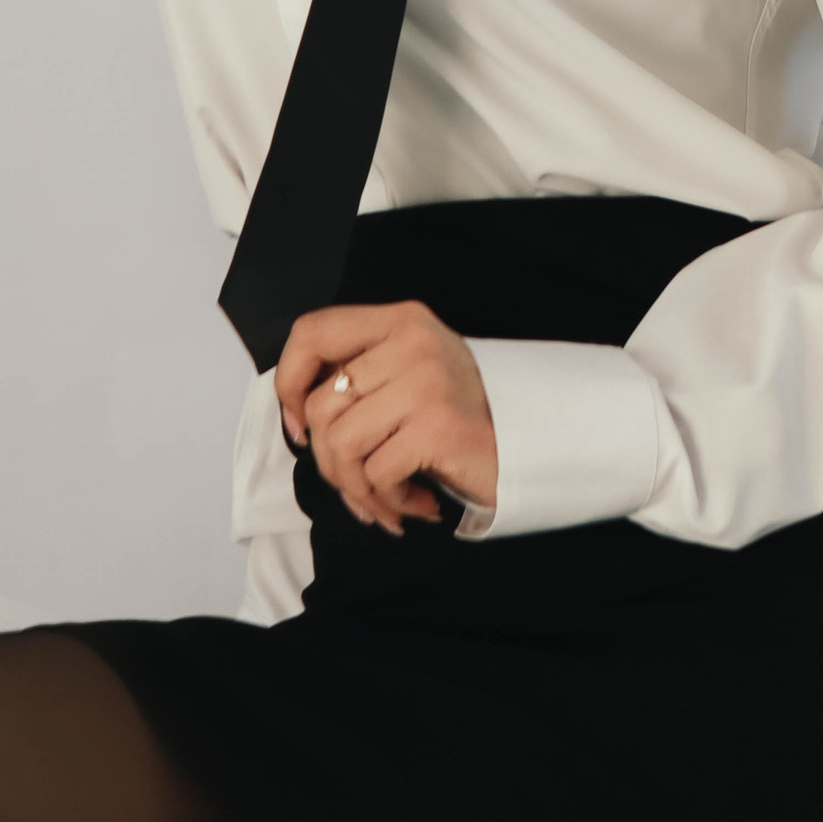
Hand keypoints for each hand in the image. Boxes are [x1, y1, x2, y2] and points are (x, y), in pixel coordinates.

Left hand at [273, 300, 496, 534]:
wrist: (533, 442)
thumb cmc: (459, 415)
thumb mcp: (409, 373)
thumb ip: (360, 377)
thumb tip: (295, 415)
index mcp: (399, 321)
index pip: (312, 333)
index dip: (289, 382)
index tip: (298, 425)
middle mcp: (411, 343)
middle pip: (319, 406)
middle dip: (330, 463)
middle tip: (359, 484)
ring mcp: (426, 383)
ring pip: (341, 444)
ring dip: (358, 488)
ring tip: (386, 498)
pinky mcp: (439, 427)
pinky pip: (376, 473)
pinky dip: (389, 500)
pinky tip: (416, 500)